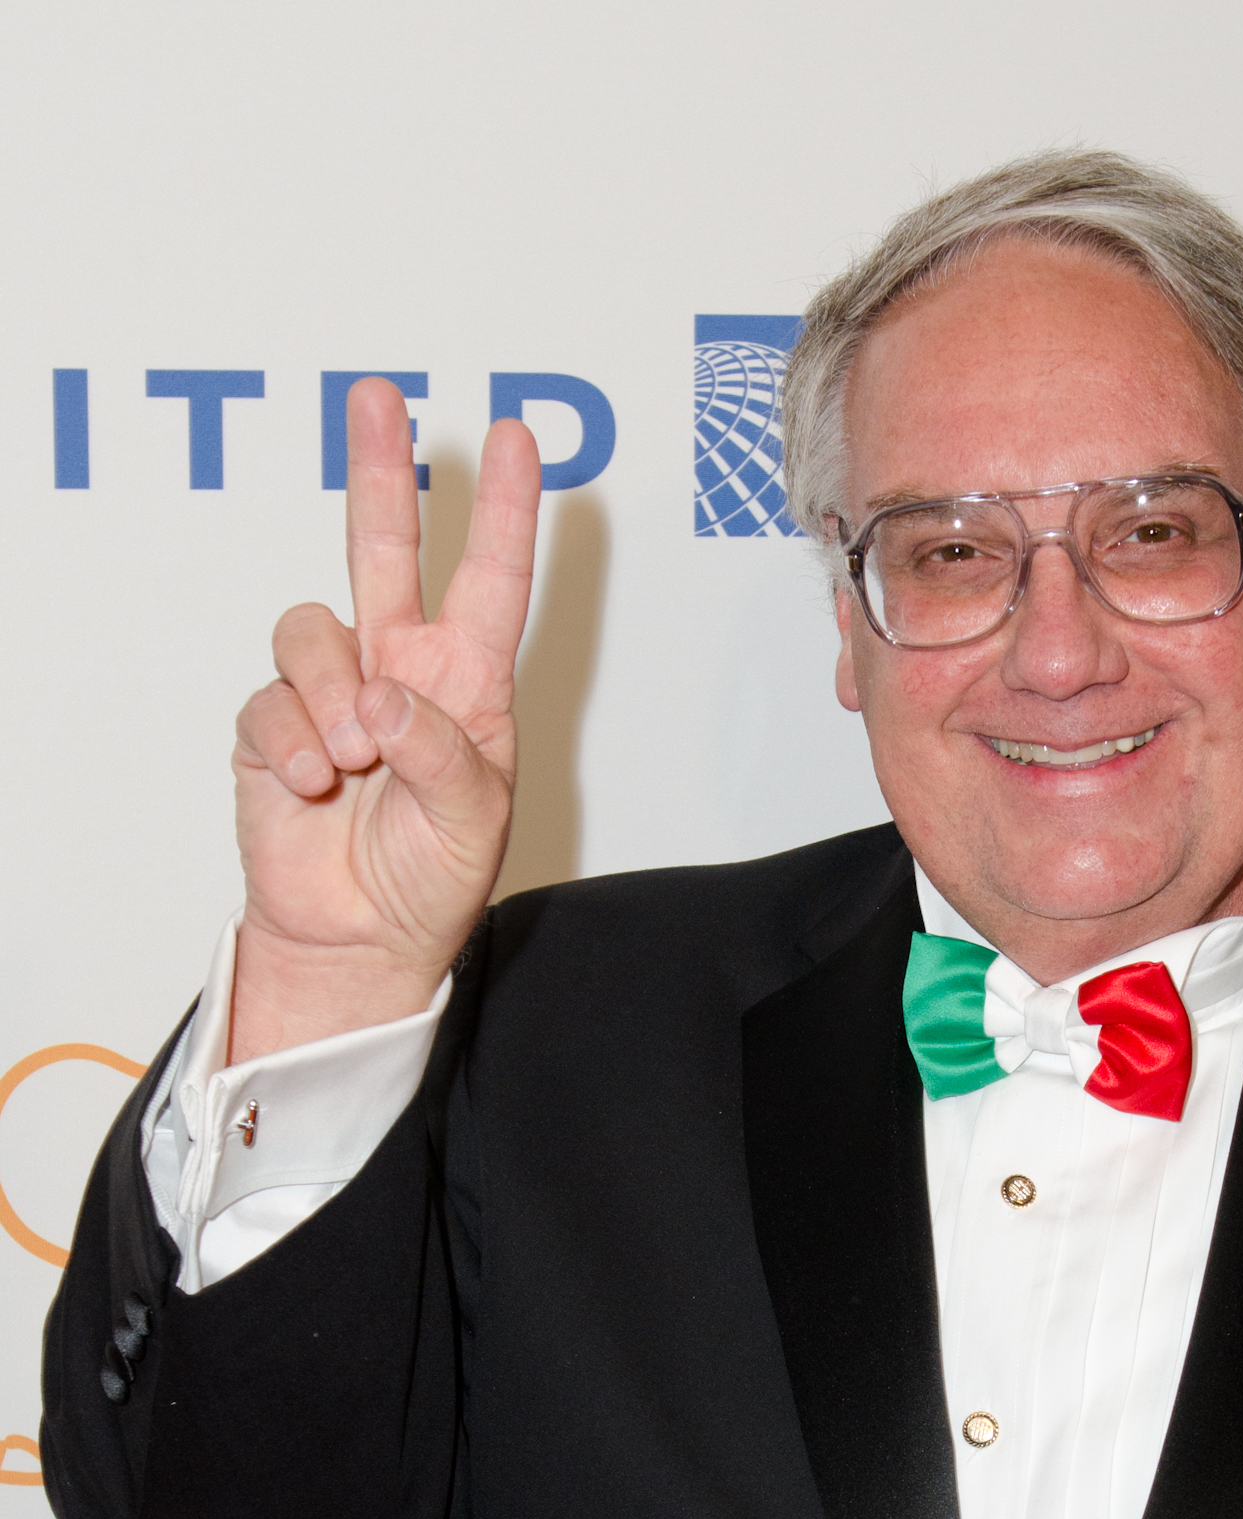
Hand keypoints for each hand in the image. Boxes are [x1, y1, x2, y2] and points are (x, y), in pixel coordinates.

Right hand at [229, 379, 541, 1056]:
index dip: (505, 511)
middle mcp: (397, 670)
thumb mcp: (472, 820)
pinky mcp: (272, 722)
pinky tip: (312, 787)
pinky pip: (270, 700)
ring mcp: (330, 691)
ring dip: (329, 697)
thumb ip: (441, 752)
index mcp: (465, 684)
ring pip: (312, 629)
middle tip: (378, 398)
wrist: (360, 940)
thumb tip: (382, 697)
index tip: (517, 439)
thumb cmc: (432, 880)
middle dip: (381, 471)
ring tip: (351, 763)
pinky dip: (291, 746)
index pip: (489, 580)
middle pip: (384, 547)